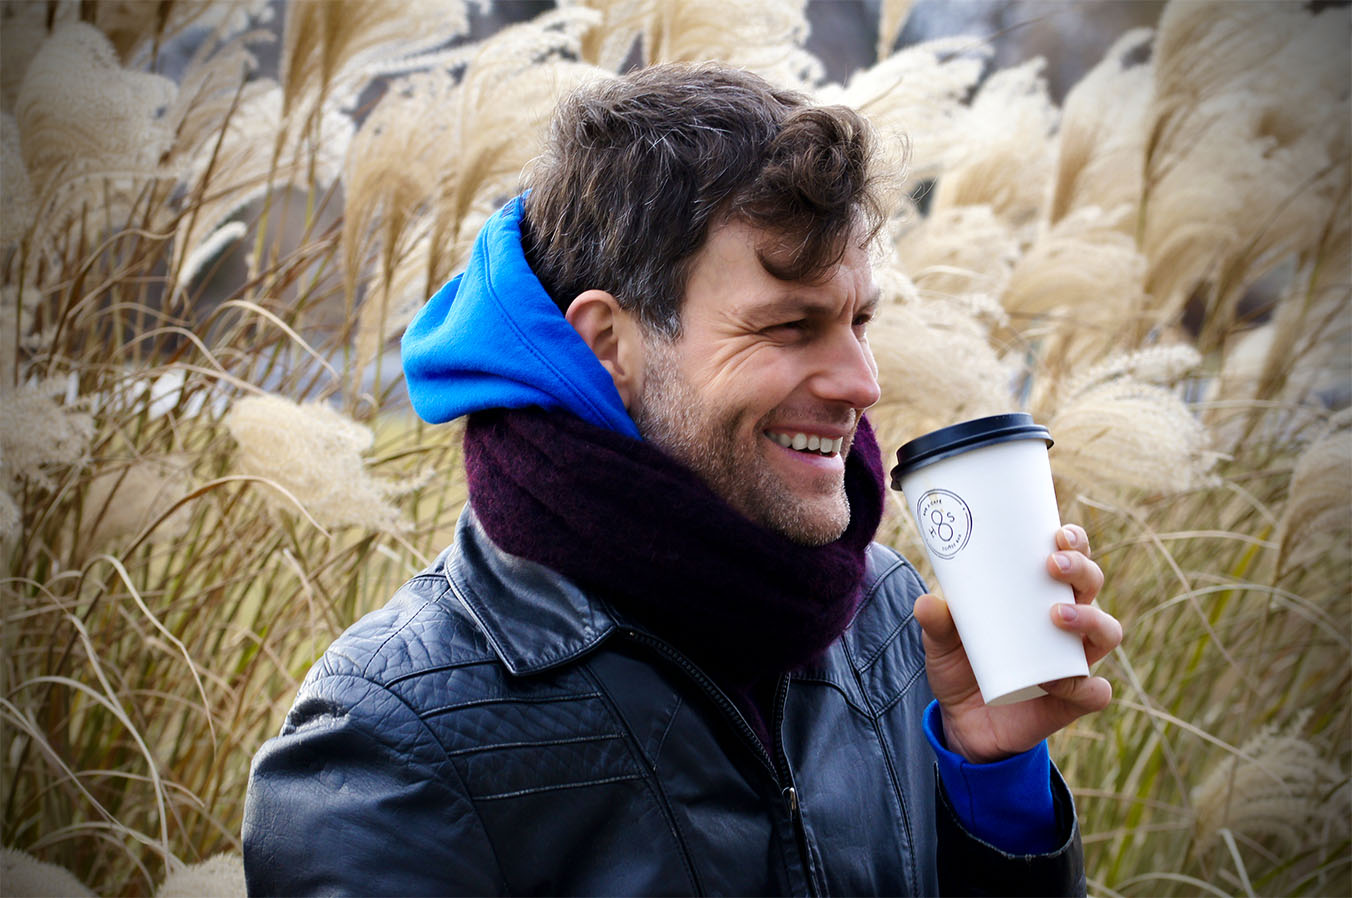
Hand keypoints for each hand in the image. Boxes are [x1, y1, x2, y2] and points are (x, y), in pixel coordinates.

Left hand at [913, 524, 1122, 763]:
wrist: (963, 722)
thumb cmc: (961, 666)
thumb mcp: (940, 641)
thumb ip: (935, 622)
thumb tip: (927, 602)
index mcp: (1041, 597)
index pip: (1071, 560)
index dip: (1075, 542)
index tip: (1057, 533)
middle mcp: (1068, 624)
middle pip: (1092, 586)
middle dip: (1082, 569)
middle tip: (1053, 565)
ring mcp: (1073, 661)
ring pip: (1107, 632)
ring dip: (1090, 619)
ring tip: (1057, 614)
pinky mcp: (1072, 699)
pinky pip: (1096, 692)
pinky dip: (1084, 685)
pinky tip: (1061, 679)